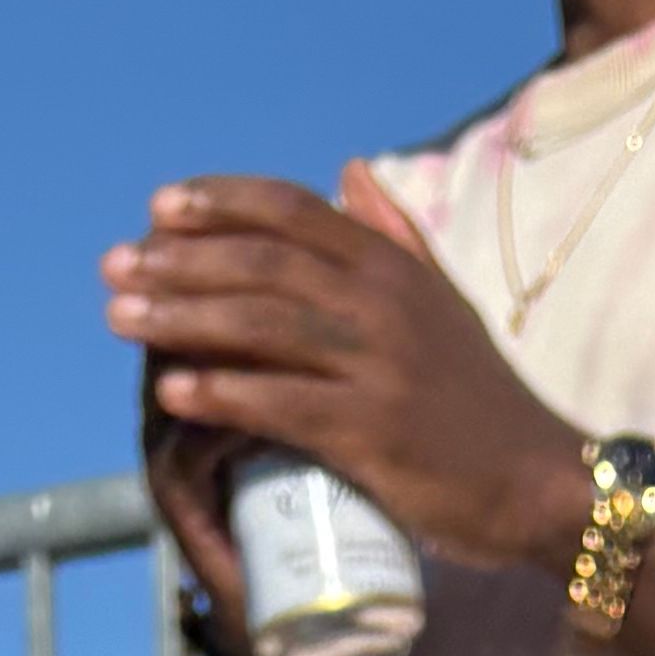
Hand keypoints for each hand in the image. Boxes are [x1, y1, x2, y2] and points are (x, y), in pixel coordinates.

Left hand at [102, 168, 589, 582]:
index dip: (220, 203)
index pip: (291, 211)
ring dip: (181, 318)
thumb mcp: (444, 301)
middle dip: (180, 260)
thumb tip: (348, 171)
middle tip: (115, 267)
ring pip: (262, 325)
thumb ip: (393, 236)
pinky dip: (221, 394)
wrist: (539, 483)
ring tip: (119, 318)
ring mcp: (377, 368)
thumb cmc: (484, 402)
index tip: (159, 208)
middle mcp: (381, 304)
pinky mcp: (373, 434)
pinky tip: (170, 390)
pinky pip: (282, 404)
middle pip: (262, 262)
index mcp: (391, 267)